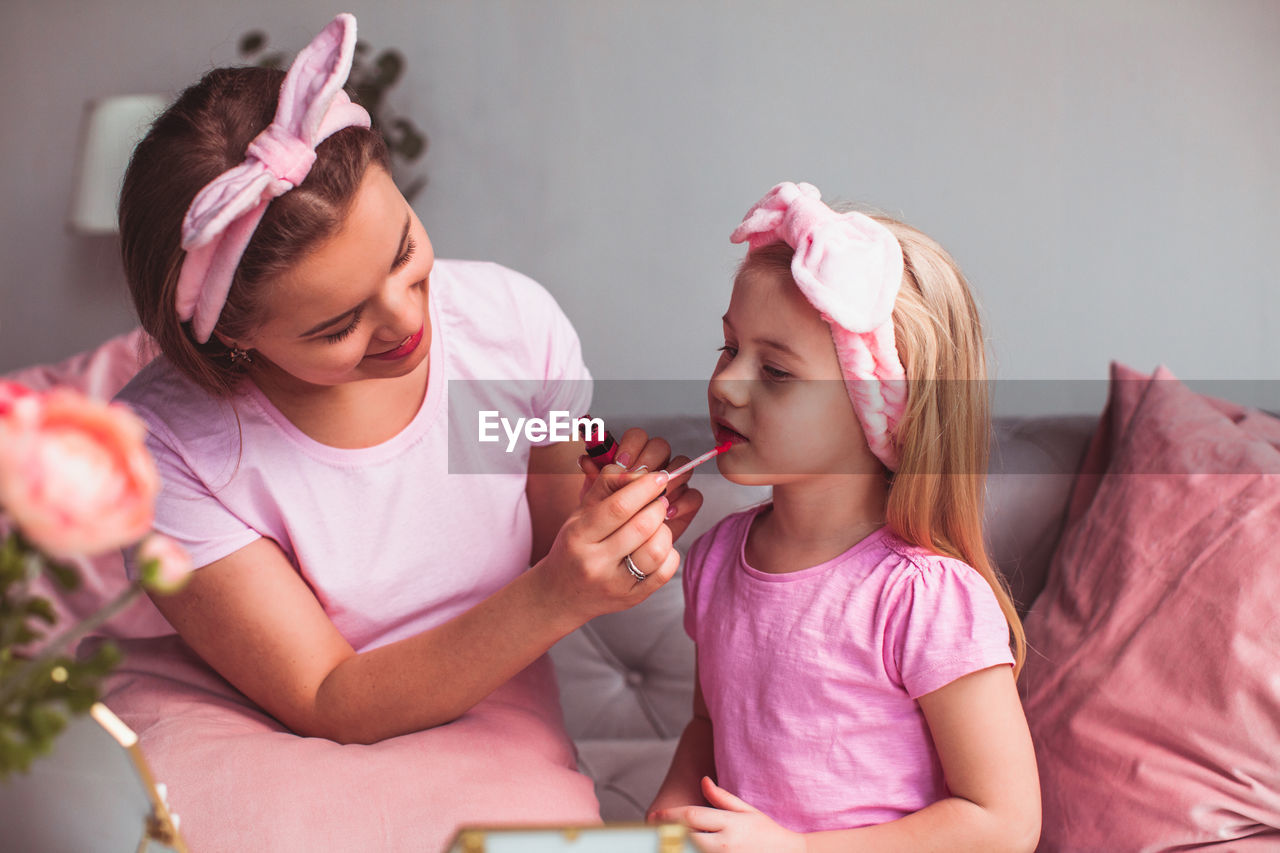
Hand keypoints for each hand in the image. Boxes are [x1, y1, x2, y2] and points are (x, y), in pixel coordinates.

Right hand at [533, 466, 679, 625]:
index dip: (645, 488)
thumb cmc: (573, 548)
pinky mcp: (633, 598)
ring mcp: (615, 584)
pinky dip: (669, 553)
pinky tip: (657, 546)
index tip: (659, 478)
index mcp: (579, 536)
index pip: (619, 507)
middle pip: (642, 526)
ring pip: (656, 550)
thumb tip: (641, 473)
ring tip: (657, 525)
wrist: (560, 595)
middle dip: (658, 506)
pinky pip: (666, 571)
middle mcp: (595, 563)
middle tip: (659, 500)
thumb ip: (606, 488)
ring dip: (664, 530)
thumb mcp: (579, 514)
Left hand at [578, 427, 703, 541]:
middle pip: (660, 446)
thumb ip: (593, 479)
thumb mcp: (595, 500)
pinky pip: (693, 495)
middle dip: (648, 459)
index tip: (620, 461)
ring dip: (669, 477)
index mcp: (631, 458)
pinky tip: (667, 514)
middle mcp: (653, 467)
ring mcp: (672, 484)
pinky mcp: (684, 504)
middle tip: (637, 477)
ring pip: (681, 465)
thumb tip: (585, 460)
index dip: (631, 445)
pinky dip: (682, 503)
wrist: (615, 548)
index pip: (637, 437)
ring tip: (655, 496)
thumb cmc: (604, 521)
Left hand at [652, 777, 804, 852]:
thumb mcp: (747, 811)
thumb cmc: (767, 832)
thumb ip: (722, 798)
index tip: (654, 815)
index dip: (669, 815)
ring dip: (676, 846)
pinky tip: (681, 849)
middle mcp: (725, 844)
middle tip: (652, 830)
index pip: (691, 817)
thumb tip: (703, 781)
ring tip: (663, 841)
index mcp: (729, 824)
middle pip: (686, 838)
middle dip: (667, 834)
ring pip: (692, 851)